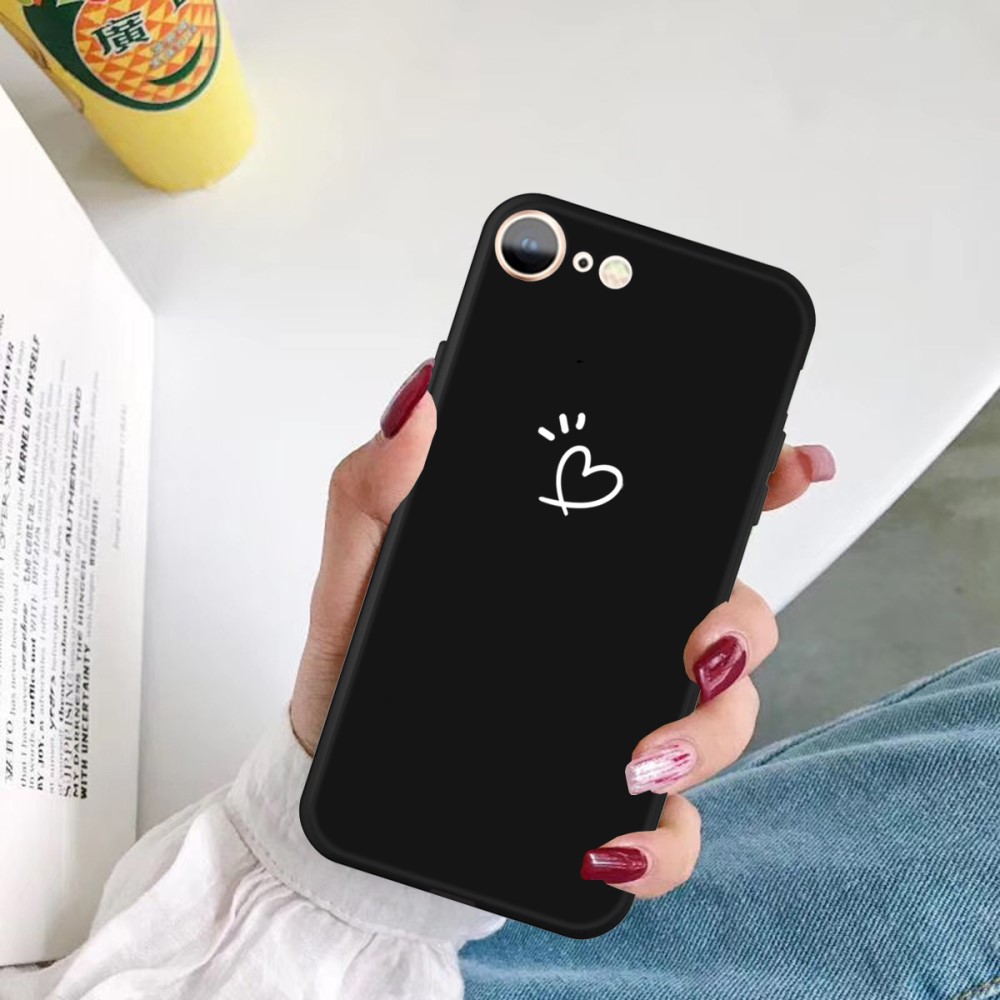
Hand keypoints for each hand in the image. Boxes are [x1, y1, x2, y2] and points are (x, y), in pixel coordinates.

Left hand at [291, 360, 835, 899]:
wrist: (345, 799)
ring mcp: (623, 722)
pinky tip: (606, 846)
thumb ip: (374, 488)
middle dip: (742, 629)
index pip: (684, 522)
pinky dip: (659, 848)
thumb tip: (418, 401)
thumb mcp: (358, 574)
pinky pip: (673, 834)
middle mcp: (618, 643)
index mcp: (580, 577)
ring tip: (635, 758)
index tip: (796, 467)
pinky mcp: (608, 808)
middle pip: (732, 619)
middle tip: (699, 646)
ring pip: (724, 718)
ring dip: (708, 735)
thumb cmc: (359, 673)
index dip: (758, 488)